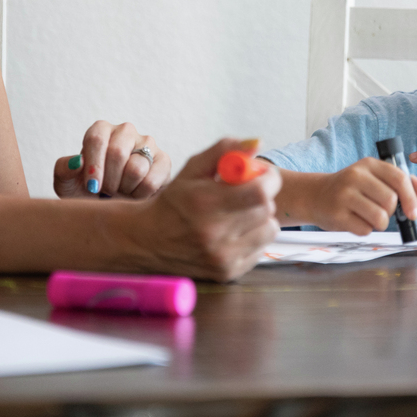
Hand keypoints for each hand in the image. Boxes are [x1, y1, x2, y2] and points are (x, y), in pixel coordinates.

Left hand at [53, 121, 171, 198]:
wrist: (112, 208)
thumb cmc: (87, 193)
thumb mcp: (66, 184)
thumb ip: (64, 170)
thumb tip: (77, 162)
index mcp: (101, 130)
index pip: (96, 139)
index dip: (94, 166)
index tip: (92, 187)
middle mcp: (125, 131)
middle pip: (117, 153)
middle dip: (109, 181)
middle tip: (106, 191)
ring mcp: (147, 144)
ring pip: (136, 168)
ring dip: (124, 189)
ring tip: (120, 191)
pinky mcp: (163, 161)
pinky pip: (152, 180)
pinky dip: (140, 195)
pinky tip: (135, 195)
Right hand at [126, 138, 281, 280]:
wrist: (148, 241)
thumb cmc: (174, 201)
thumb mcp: (192, 169)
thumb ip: (224, 150)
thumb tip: (257, 143)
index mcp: (206, 203)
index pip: (260, 191)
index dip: (268, 179)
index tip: (263, 175)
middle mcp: (215, 233)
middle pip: (267, 209)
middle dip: (263, 196)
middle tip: (248, 193)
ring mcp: (223, 257)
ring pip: (269, 230)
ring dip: (261, 219)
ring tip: (240, 215)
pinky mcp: (228, 272)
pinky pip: (260, 250)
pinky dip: (253, 239)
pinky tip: (233, 234)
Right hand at [290, 158, 416, 235]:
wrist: (315, 195)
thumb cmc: (351, 188)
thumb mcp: (374, 177)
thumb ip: (402, 182)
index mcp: (368, 164)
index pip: (399, 178)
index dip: (411, 197)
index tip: (414, 213)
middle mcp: (355, 177)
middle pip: (390, 201)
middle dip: (391, 212)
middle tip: (381, 211)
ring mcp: (344, 196)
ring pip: (380, 218)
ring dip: (380, 223)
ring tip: (369, 217)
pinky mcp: (337, 215)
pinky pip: (365, 230)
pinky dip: (365, 230)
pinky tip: (355, 221)